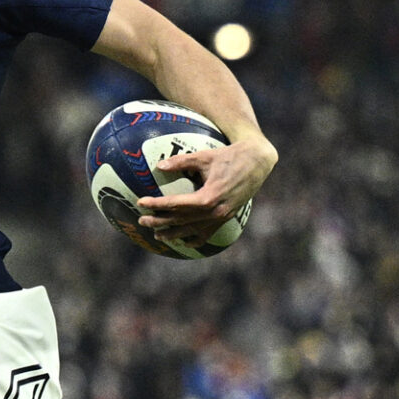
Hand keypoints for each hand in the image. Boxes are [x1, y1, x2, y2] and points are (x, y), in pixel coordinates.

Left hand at [137, 134, 276, 245]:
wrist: (257, 162)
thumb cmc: (229, 156)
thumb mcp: (204, 156)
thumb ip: (181, 162)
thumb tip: (159, 166)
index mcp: (208, 197)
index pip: (176, 204)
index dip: (156, 204)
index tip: (140, 203)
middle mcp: (215, 211)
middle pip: (181, 220)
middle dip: (159, 222)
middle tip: (142, 221)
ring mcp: (221, 217)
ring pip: (192, 231)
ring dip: (173, 234)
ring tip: (157, 236)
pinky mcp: (226, 218)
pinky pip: (208, 234)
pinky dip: (195, 240)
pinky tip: (183, 242)